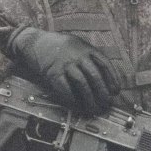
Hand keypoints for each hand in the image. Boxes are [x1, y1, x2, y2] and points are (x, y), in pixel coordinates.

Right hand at [3, 26, 121, 115]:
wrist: (35, 42)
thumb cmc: (59, 46)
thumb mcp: (77, 45)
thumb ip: (90, 57)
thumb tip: (104, 76)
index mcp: (87, 48)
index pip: (105, 64)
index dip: (112, 79)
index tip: (115, 91)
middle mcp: (78, 56)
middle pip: (95, 76)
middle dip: (102, 92)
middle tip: (106, 104)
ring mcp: (65, 64)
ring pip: (82, 84)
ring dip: (89, 99)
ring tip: (94, 109)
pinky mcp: (53, 73)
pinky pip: (65, 88)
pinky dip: (72, 99)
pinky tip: (76, 106)